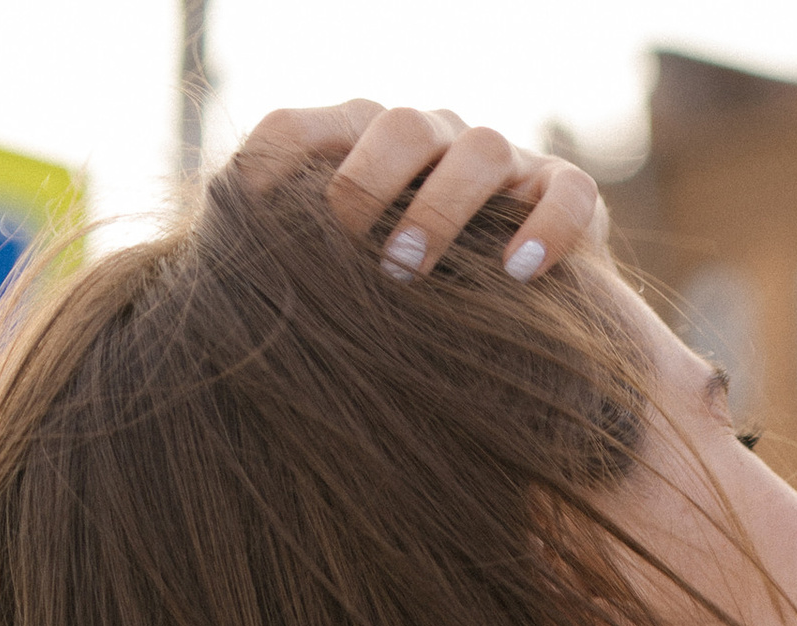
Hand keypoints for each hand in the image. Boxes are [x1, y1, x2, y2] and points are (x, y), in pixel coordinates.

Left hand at [233, 101, 607, 284]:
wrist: (520, 328)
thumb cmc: (410, 304)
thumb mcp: (339, 283)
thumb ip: (294, 266)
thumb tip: (229, 287)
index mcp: (366, 145)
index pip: (305, 126)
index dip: (276, 158)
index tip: (251, 211)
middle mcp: (437, 140)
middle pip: (402, 126)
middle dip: (367, 183)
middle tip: (347, 243)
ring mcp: (507, 164)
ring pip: (481, 149)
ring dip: (438, 207)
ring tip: (406, 268)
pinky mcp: (566, 196)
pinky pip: (567, 194)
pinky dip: (547, 228)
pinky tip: (518, 274)